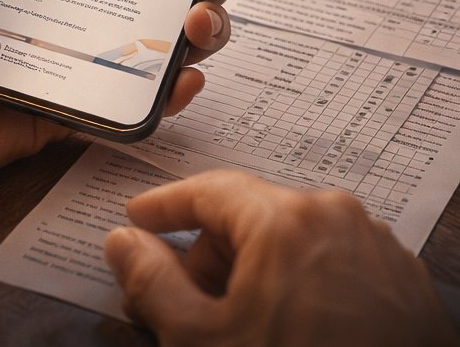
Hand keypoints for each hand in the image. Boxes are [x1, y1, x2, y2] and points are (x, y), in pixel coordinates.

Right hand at [104, 170, 459, 346]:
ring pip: (292, 238)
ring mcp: (372, 243)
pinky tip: (291, 326)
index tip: (139, 219)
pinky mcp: (399, 276)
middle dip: (213, 256)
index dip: (165, 207)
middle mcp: (333, 215)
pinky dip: (302, 280)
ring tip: (243, 323)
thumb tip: (123, 243)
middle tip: (189, 303)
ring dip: (257, 270)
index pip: (207, 190)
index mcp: (285, 219)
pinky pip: (333, 259)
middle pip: (250, 217)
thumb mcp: (206, 341)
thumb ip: (153, 284)